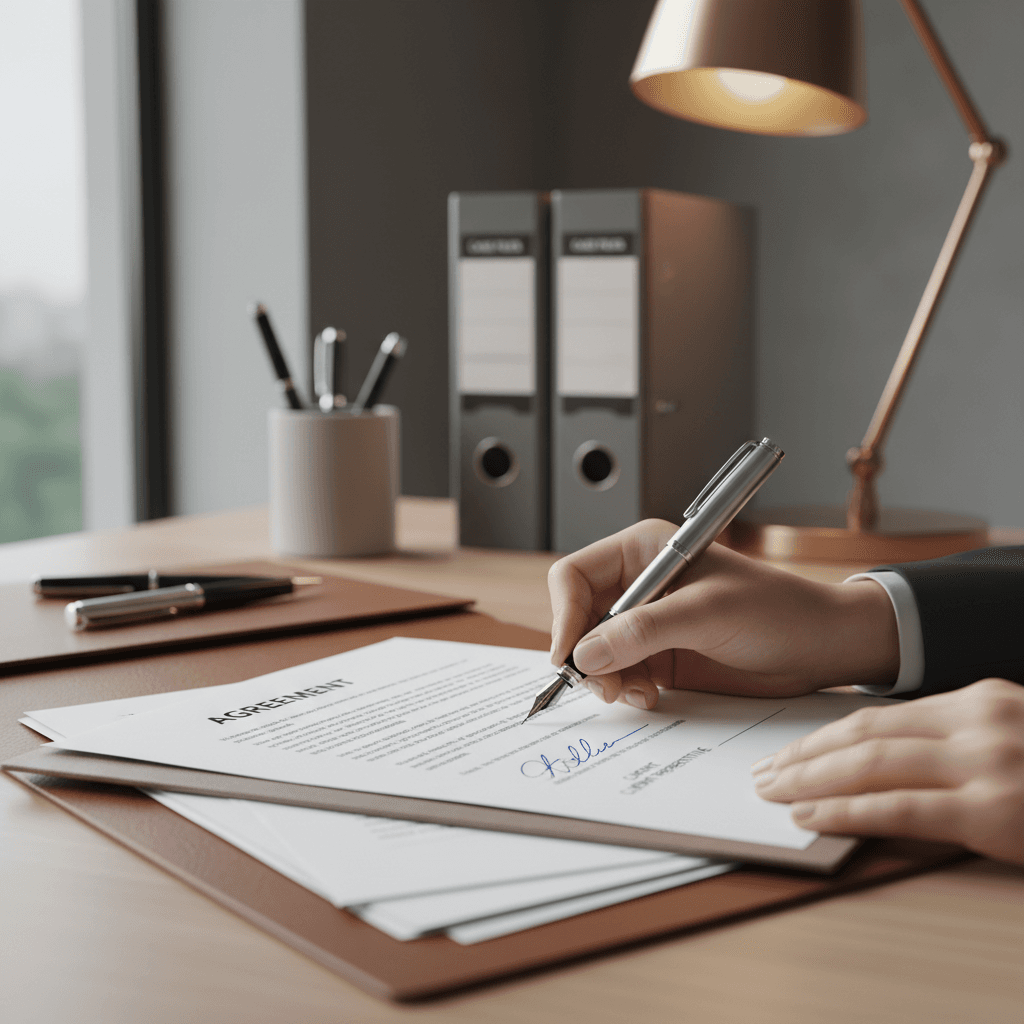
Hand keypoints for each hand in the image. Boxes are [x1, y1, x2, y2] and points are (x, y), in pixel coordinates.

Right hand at [548, 520, 898, 708]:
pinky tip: (650, 696)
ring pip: (593, 651)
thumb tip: (584, 655)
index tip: (570, 656)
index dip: (566, 615)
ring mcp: (647, 622)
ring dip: (604, 677)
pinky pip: (618, 673)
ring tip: (632, 693)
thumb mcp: (708, 612)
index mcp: (643, 550)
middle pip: (577, 617)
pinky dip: (624, 689)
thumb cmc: (777, 609)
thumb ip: (644, 631)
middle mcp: (638, 584)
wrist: (821, 647)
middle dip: (584, 654)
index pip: (575, 576)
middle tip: (604, 685)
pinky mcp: (658, 656)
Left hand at [753, 678, 1023, 865]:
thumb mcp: (1014, 739)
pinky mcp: (992, 811)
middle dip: (806, 754)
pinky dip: (846, 812)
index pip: (882, 718)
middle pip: (866, 734)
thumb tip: (894, 762)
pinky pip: (899, 809)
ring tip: (773, 791)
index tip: (792, 751)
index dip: (826, 736)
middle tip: (766, 770)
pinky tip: (810, 816)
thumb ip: (960, 743)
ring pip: (870, 764)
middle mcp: (975, 722)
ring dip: (810, 779)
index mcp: (978, 702)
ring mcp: (984, 763)